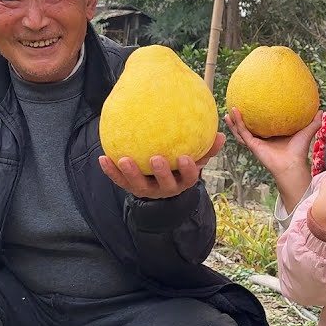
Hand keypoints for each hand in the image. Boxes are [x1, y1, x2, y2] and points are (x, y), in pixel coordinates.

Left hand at [99, 133, 225, 199]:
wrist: (160, 186)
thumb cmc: (180, 166)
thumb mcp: (195, 159)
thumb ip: (207, 148)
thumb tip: (223, 135)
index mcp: (182, 181)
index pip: (189, 178)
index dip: (188, 169)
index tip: (185, 157)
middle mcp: (165, 188)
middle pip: (164, 184)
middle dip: (160, 173)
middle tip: (155, 158)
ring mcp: (147, 190)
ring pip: (138, 185)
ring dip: (130, 173)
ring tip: (123, 159)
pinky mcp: (130, 188)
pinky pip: (119, 181)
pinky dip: (111, 171)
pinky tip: (103, 158)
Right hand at [224, 107, 319, 178]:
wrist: (292, 165)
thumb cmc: (299, 152)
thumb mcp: (306, 132)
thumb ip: (313, 122)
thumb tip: (321, 109)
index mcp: (273, 136)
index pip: (264, 124)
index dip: (258, 116)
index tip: (254, 105)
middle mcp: (263, 139)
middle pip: (249, 127)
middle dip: (242, 119)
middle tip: (236, 106)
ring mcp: (257, 142)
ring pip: (241, 130)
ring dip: (234, 121)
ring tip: (228, 110)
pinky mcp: (253, 144)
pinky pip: (242, 132)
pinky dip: (237, 123)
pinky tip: (233, 113)